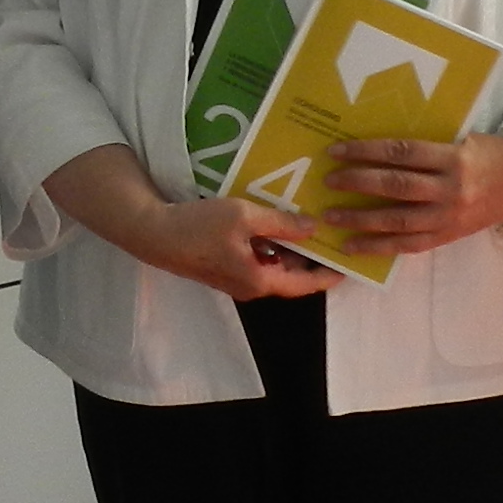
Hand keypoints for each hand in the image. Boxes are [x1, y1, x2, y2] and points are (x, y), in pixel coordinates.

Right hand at [140, 194, 344, 302]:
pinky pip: (256, 259)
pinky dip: (270, 246)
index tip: (349, 265)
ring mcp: (235, 278)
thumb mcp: (244, 217)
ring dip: (290, 249)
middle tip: (333, 237)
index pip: (304, 284)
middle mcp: (250, 286)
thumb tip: (313, 228)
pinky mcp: (223, 268)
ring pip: (273, 266)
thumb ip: (281, 223)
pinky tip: (275, 223)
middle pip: (290, 275)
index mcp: (260, 280)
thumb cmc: (199, 227)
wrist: (153, 234)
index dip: (328, 275)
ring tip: (309, 225)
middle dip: (311, 258)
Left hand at [318, 133, 502, 259]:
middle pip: (396, 186)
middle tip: (328, 181)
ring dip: (361, 220)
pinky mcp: (449, 236)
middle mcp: (451, 189)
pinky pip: (409, 245)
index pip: (401, 152)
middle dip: (358, 183)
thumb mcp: (461, 141)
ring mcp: (449, 216)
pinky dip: (379, 246)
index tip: (337, 151)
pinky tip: (354, 246)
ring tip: (332, 217)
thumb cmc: (490, 154)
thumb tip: (376, 151)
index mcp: (453, 158)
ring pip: (398, 220)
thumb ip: (425, 149)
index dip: (366, 151)